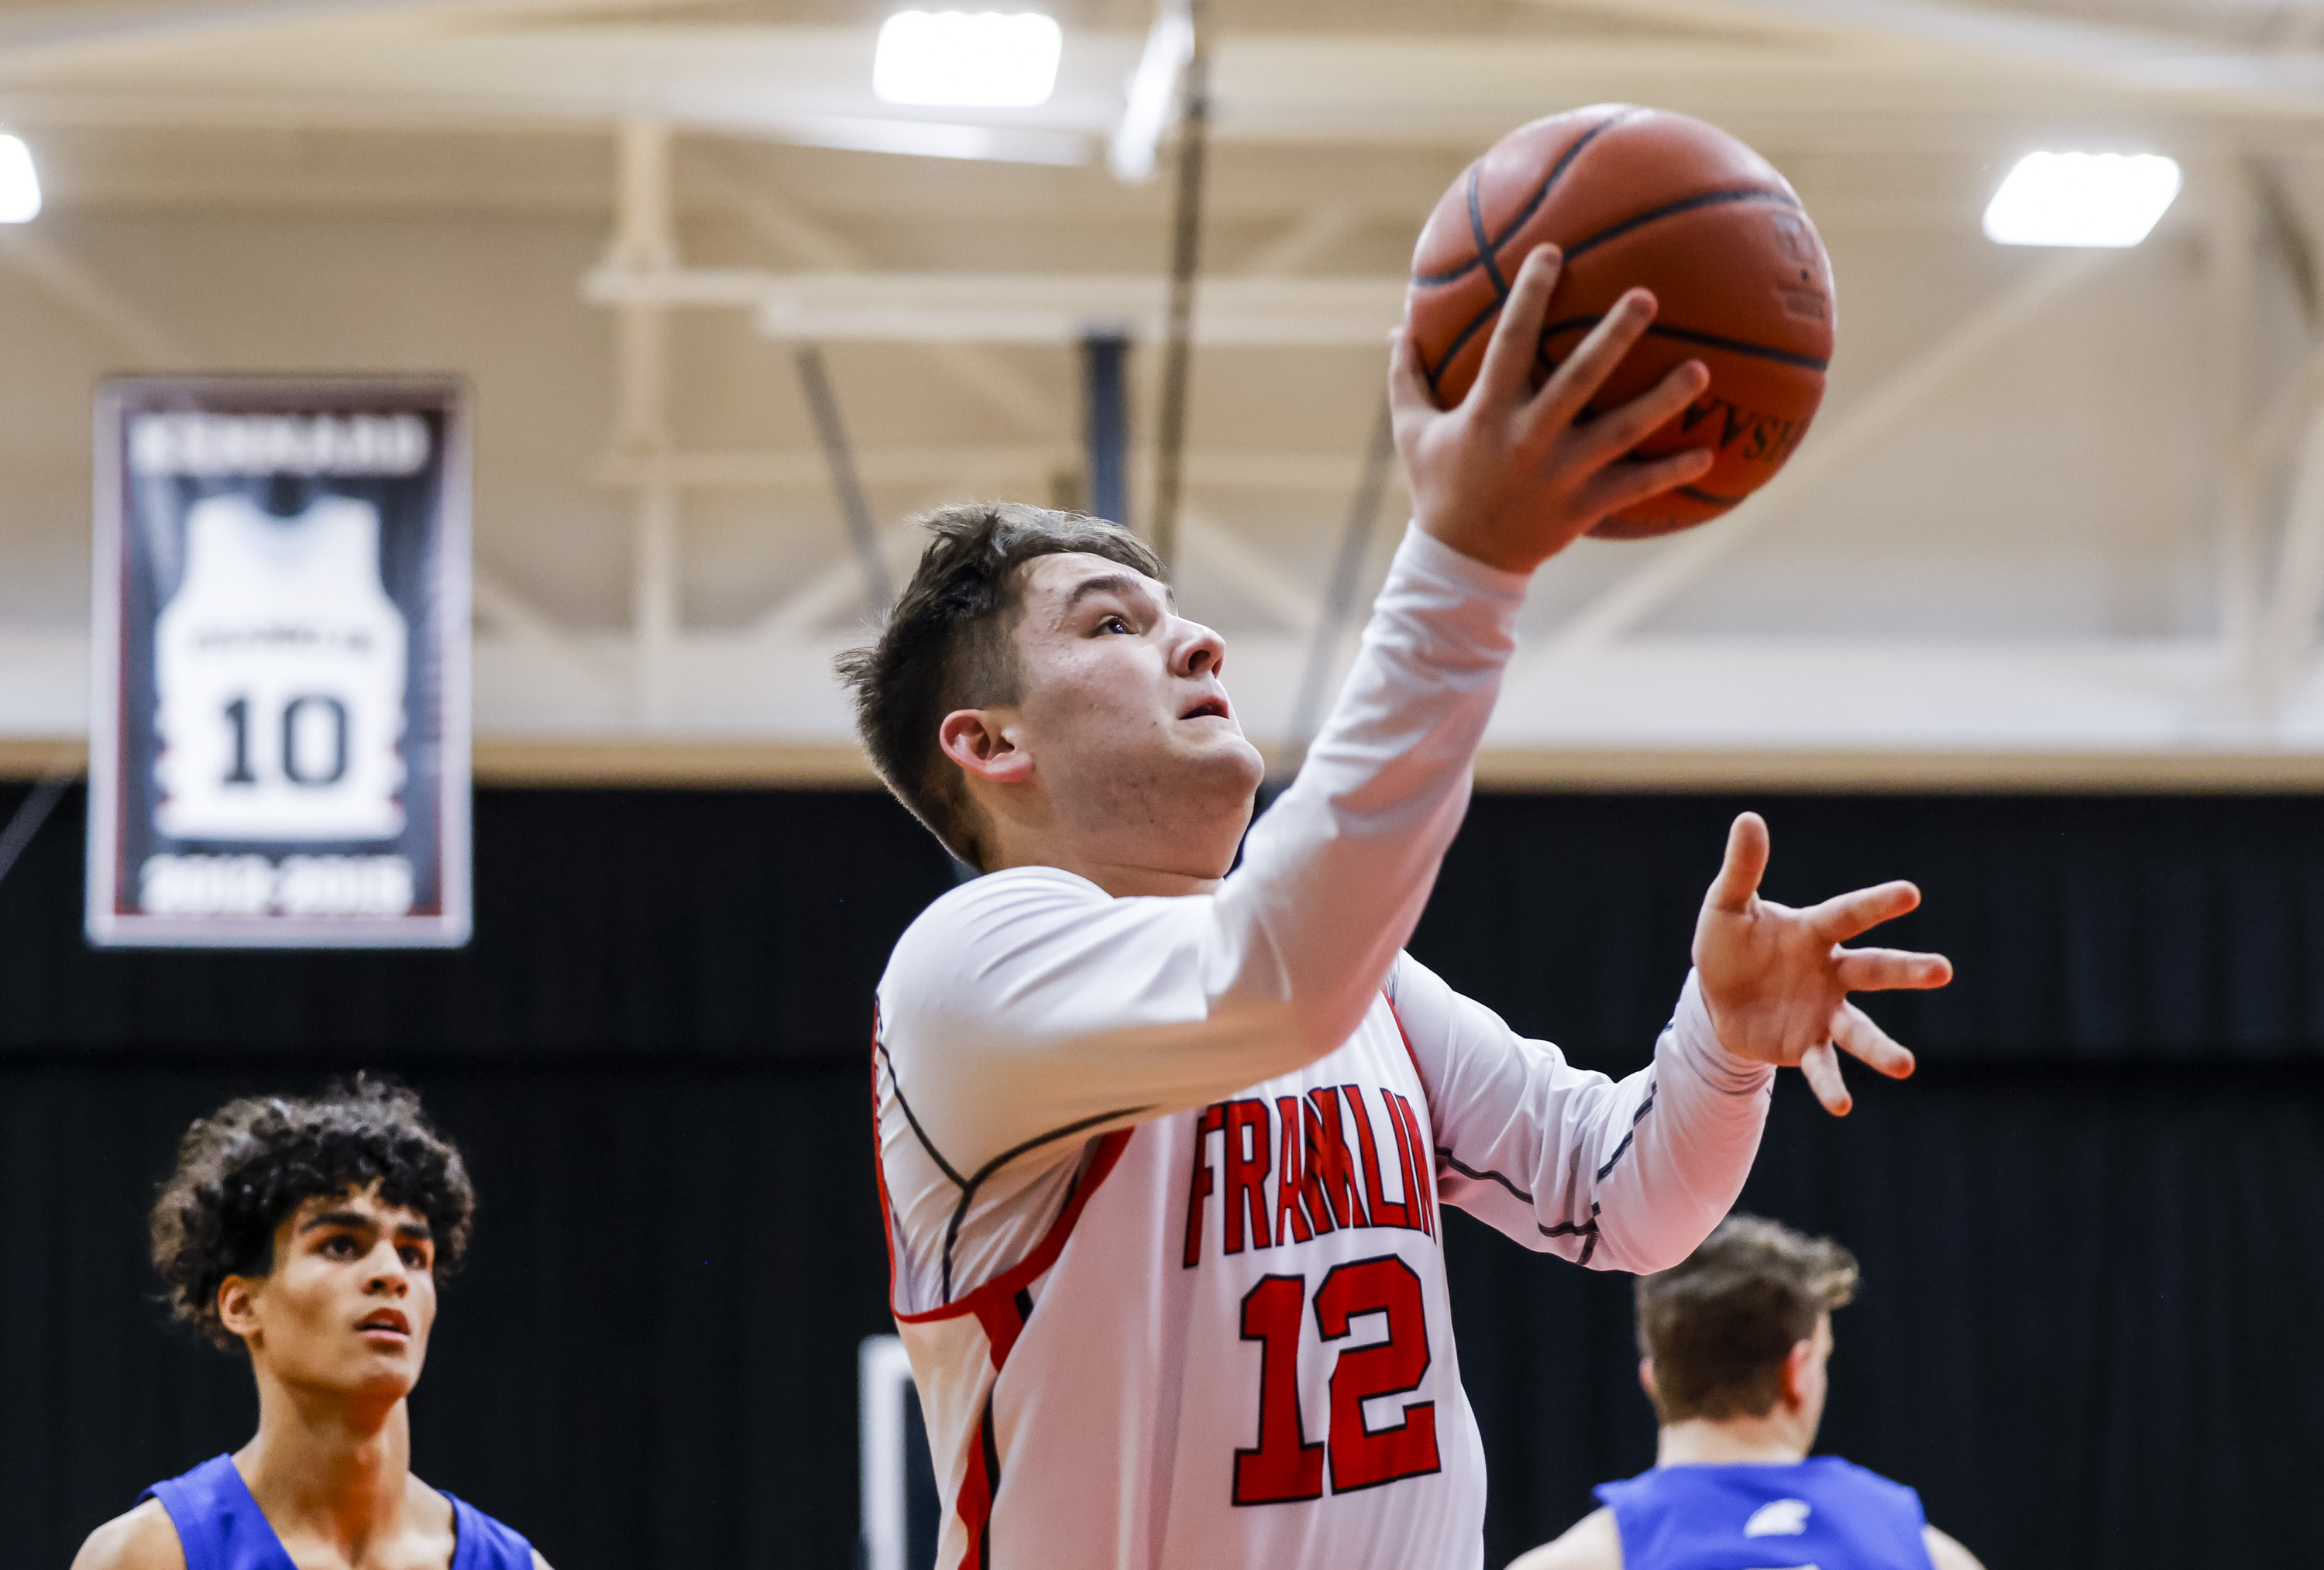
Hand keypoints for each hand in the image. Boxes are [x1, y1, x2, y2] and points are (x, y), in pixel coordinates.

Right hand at [1389, 243, 1713, 575]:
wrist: (1461, 562)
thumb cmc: (1439, 487)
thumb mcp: (1412, 432)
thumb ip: (1407, 378)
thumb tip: (1396, 328)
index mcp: (1488, 414)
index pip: (1510, 344)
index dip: (1530, 296)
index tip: (1552, 252)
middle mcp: (1530, 439)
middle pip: (1579, 380)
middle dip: (1613, 337)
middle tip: (1647, 296)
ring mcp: (1562, 474)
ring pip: (1621, 432)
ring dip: (1663, 401)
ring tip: (1701, 370)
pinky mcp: (1584, 505)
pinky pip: (1635, 486)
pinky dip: (1671, 472)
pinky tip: (1708, 454)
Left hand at [1691, 812, 1952, 1114]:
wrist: (1714, 996)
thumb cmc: (1729, 943)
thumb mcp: (1726, 906)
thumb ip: (1743, 869)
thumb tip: (1748, 818)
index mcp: (1815, 933)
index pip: (1849, 914)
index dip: (1878, 904)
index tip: (1911, 893)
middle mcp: (1830, 972)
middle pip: (1873, 969)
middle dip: (1906, 969)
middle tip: (1943, 970)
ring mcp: (1823, 1012)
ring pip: (1860, 1030)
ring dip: (1882, 1049)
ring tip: (1906, 1066)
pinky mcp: (1806, 1045)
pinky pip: (1823, 1067)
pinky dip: (1831, 1085)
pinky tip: (1842, 1107)